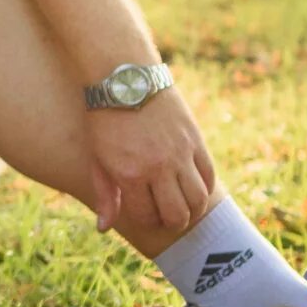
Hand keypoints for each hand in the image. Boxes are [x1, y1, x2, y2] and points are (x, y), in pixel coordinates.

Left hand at [83, 88, 217, 238]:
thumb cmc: (104, 119)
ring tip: (183, 206)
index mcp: (130, 174)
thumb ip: (105, 195)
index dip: (147, 221)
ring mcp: (180, 153)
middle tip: (167, 216)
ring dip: (192, 210)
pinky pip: (209, 175)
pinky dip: (204, 187)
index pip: (148, 217)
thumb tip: (104, 228)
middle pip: (178, 215)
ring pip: (199, 200)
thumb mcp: (97, 159)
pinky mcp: (195, 139)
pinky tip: (193, 187)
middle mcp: (158, 167)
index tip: (144, 213)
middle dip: (172, 223)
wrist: (125, 78)